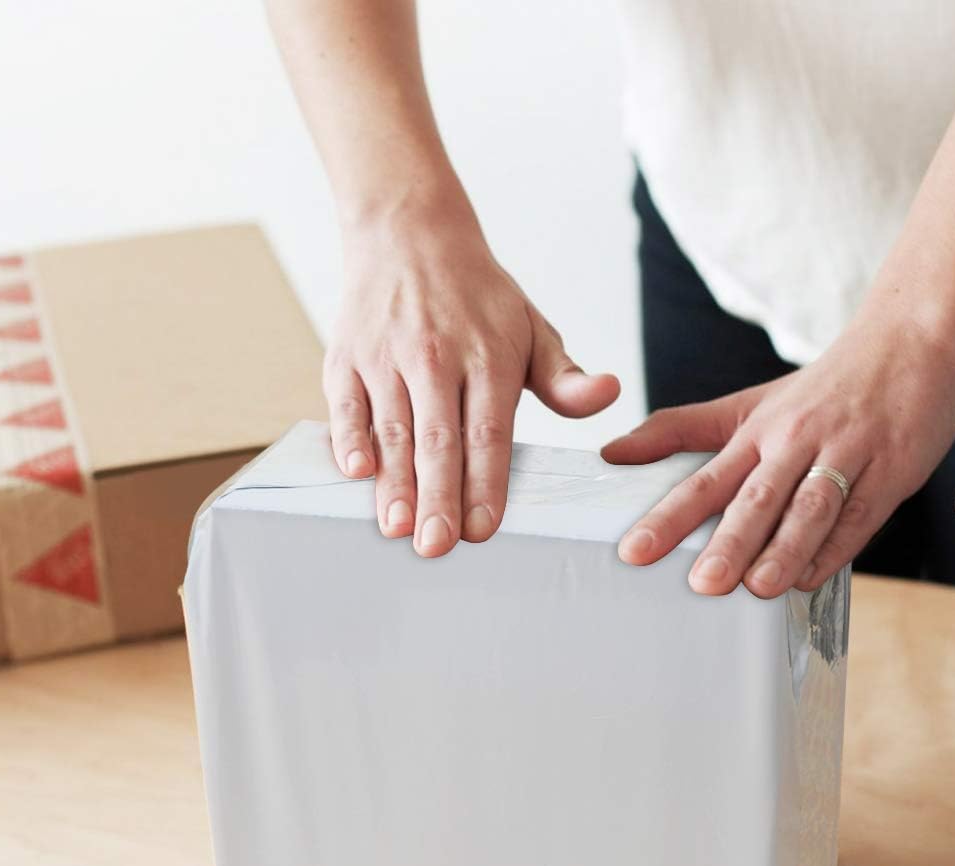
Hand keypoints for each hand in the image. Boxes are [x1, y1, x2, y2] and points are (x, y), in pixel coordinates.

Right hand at [325, 217, 619, 554]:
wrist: (408, 230)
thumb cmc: (477, 296)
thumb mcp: (531, 328)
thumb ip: (565, 378)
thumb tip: (608, 395)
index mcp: (487, 357)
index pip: (488, 432)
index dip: (485, 482)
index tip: (484, 528)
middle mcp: (435, 358)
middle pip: (438, 439)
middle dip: (437, 496)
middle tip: (437, 545)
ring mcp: (386, 357)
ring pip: (392, 429)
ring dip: (393, 482)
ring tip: (397, 527)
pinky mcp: (346, 357)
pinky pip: (346, 405)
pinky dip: (349, 438)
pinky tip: (356, 474)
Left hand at [600, 313, 954, 596]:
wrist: (913, 339)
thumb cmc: (825, 387)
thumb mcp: (748, 403)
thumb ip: (680, 430)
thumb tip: (613, 453)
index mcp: (758, 431)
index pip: (705, 480)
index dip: (669, 517)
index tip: (636, 551)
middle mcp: (796, 441)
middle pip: (757, 497)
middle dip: (729, 542)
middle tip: (703, 583)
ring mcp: (846, 455)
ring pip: (810, 508)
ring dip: (784, 549)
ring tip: (759, 588)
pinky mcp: (891, 470)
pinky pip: (860, 516)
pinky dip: (836, 549)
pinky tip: (812, 577)